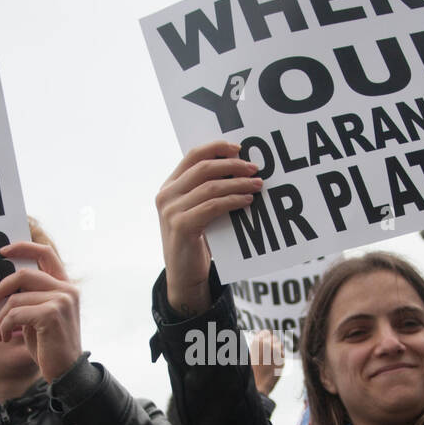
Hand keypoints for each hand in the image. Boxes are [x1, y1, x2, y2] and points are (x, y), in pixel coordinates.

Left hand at [0, 241, 82, 382]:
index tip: (3, 252)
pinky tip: (3, 338)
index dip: (23, 247)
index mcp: (65, 287)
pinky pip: (15, 313)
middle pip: (24, 274)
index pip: (46, 253)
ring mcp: (62, 300)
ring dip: (0, 318)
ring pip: (15, 298)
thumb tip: (3, 288)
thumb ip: (29, 298)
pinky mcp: (52, 314)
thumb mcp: (39, 317)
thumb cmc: (50, 347)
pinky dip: (3, 327)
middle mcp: (67, 290)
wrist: (66, 373)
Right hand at [156, 140, 261, 314]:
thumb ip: (205, 191)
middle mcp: (166, 195)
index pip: (192, 156)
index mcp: (169, 187)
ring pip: (211, 187)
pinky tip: (246, 201)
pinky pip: (212, 206)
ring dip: (238, 184)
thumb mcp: (195, 211)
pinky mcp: (181, 226)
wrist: (183, 276)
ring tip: (257, 185)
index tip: (238, 148)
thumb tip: (238, 170)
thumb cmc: (195, 242)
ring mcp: (171, 211)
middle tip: (254, 168)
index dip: (216, 148)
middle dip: (233, 166)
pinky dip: (232, 201)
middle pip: (204, 168)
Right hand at [250, 330, 283, 395]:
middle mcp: (266, 343)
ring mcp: (275, 350)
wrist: (258, 384)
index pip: (266, 332)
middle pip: (274, 338)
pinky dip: (280, 358)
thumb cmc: (253, 370)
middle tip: (268, 354)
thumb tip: (264, 335)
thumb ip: (258, 344)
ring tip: (270, 359)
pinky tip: (273, 364)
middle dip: (272, 344)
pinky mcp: (282, 358)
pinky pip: (283, 354)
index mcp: (256, 341)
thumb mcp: (251, 354)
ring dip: (277, 350)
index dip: (266, 337)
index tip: (265, 343)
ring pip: (280, 345)